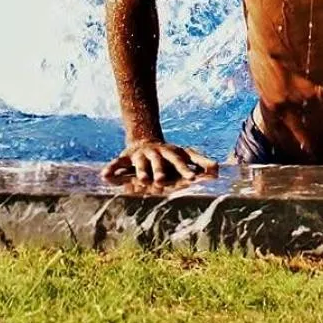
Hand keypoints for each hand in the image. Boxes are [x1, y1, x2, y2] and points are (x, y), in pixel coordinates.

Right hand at [102, 139, 216, 183]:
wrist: (146, 139)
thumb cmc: (170, 154)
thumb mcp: (186, 154)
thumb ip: (202, 161)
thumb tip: (219, 170)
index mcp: (171, 153)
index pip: (180, 162)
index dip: (185, 170)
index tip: (192, 179)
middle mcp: (156, 153)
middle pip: (159, 163)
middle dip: (160, 172)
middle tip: (161, 182)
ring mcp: (140, 154)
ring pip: (140, 164)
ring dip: (140, 171)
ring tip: (141, 181)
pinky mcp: (126, 156)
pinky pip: (117, 163)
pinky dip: (111, 169)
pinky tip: (104, 176)